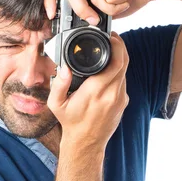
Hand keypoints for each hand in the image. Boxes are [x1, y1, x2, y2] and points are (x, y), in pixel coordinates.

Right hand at [47, 32, 129, 148]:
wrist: (86, 143)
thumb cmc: (71, 122)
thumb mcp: (56, 104)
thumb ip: (58, 84)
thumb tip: (63, 67)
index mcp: (96, 91)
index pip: (116, 62)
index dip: (117, 46)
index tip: (111, 36)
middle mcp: (112, 94)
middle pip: (124, 63)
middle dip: (121, 47)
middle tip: (112, 38)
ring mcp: (120, 99)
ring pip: (125, 72)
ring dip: (119, 60)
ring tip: (107, 52)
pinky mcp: (124, 102)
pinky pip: (123, 81)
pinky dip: (117, 72)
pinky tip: (107, 70)